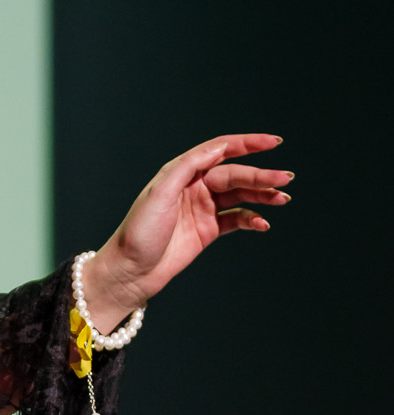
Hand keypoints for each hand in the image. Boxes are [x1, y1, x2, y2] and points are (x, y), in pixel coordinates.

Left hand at [82, 133, 290, 325]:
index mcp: (182, 172)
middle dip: (261, 176)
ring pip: (240, 196)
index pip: (220, 150)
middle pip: (235, 174)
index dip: (248, 144)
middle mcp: (194, 187)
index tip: (274, 142)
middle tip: (285, 180)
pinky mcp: (207, 231)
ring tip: (282, 199)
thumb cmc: (138, 232)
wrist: (128, 272)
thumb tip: (219, 148)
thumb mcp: (160, 193)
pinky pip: (236, 220)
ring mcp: (202, 209)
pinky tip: (263, 223)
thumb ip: (189, 166)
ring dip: (262, 196)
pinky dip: (251, 219)